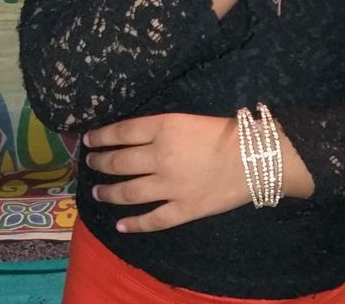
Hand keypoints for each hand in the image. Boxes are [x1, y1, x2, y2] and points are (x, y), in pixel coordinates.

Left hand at [84, 113, 248, 232]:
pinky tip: (121, 226)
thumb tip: (135, 138)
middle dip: (100, 163)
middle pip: (120, 161)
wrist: (255, 157)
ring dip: (109, 192)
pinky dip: (134, 224)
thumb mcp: (188, 118)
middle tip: (90, 164)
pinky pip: (152, 220)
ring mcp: (169, 185)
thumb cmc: (227, 131)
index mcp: (164, 127)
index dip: (102, 136)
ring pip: (128, 192)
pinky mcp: (182, 209)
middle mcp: (160, 156)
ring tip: (98, 192)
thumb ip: (162, 129)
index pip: (122, 132)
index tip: (89, 140)